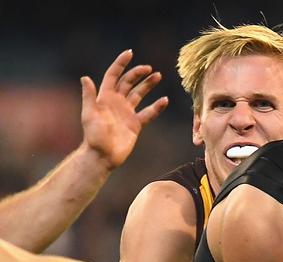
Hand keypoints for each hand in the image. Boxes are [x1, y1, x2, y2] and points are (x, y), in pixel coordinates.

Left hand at [79, 49, 168, 168]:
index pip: (114, 76)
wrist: (103, 156)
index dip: (121, 64)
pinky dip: (157, 107)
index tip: (130, 53)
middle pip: (129, 82)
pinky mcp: (136, 124)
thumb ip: (89, 96)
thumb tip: (86, 78)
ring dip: (148, 85)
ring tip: (158, 76)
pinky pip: (148, 113)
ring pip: (139, 94)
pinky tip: (164, 100)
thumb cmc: (93, 137)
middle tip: (150, 69)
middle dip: (138, 73)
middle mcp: (117, 103)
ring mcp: (127, 113)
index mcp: (105, 97)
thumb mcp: (89, 115)